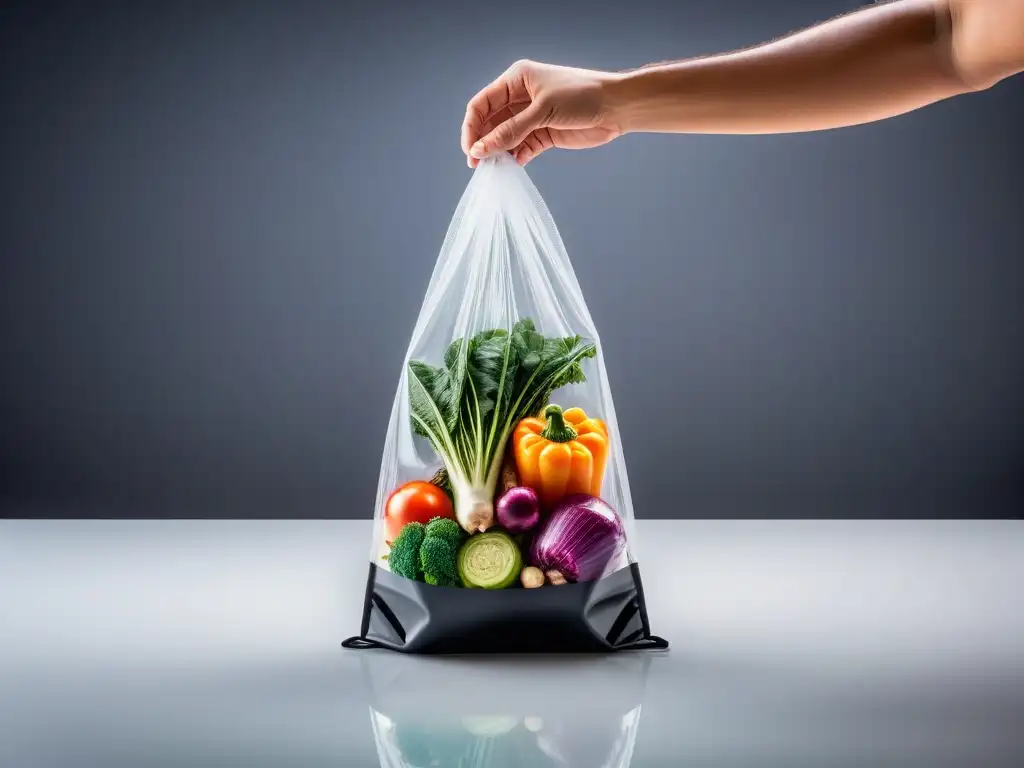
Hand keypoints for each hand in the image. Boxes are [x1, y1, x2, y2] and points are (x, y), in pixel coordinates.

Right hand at [460, 59, 622, 166]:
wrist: (616, 107)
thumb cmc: (582, 95)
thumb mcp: (542, 111)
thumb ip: (511, 131)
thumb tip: (481, 148)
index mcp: (516, 80)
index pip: (482, 104)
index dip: (472, 126)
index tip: (470, 149)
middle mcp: (520, 98)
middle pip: (490, 123)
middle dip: (483, 142)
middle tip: (477, 163)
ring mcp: (531, 118)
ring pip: (505, 137)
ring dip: (499, 152)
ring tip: (494, 167)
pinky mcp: (543, 135)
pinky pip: (522, 148)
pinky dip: (516, 157)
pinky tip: (515, 163)